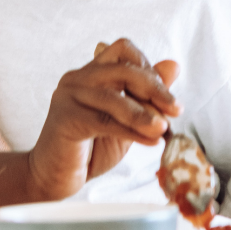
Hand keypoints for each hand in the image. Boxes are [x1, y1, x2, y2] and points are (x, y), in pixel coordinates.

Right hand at [28, 38, 181, 201]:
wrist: (54, 178)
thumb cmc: (92, 147)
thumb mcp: (128, 118)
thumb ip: (147, 94)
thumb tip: (174, 65)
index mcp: (92, 72)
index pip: (124, 50)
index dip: (149, 69)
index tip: (169, 95)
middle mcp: (77, 78)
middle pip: (123, 69)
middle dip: (154, 89)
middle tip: (176, 109)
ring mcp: (67, 96)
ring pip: (114, 98)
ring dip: (145, 114)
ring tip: (163, 129)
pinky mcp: (64, 119)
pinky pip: (105, 122)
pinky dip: (133, 132)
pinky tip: (151, 141)